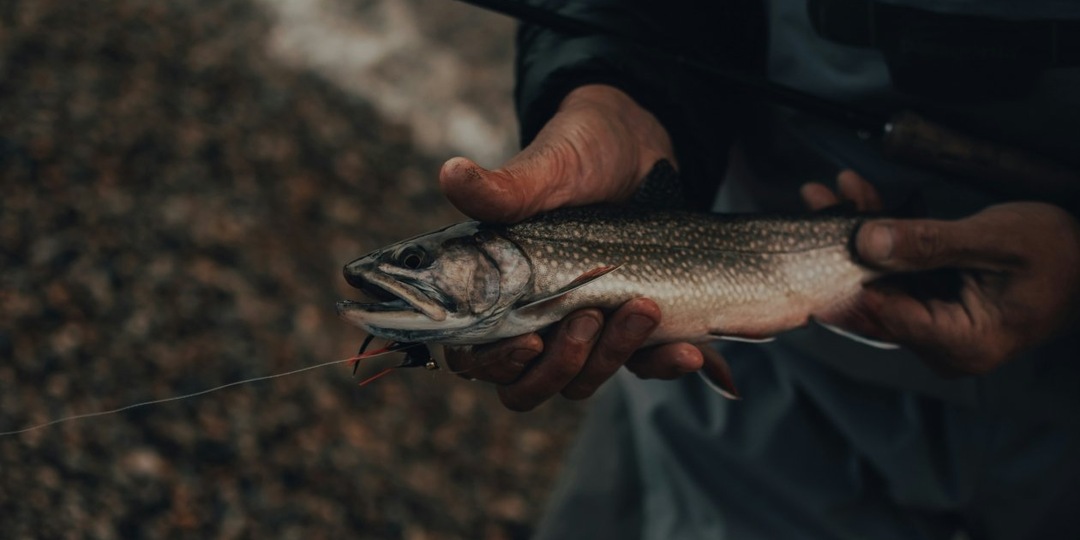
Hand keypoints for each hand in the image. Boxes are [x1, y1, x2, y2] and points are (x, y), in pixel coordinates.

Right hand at [438, 84, 713, 410]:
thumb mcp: (545, 171)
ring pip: (584, 380)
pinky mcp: (630, 328)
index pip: (477, 357)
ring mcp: (583, 327)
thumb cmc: (578, 153)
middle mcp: (534, 318)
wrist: (639, 143)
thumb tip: (450, 174)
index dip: (498, 363)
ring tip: (643, 307)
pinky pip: (644, 367)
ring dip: (613, 356)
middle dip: (562, 364)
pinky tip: (691, 352)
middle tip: (588, 316)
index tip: (530, 338)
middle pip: (530, 385)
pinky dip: (666, 365)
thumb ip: (501, 189)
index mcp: (496, 291)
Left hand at [803, 171, 1079, 374]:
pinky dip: (878, 237)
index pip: (886, 315)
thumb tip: (867, 241)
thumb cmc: (1058, 254)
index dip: (846, 276)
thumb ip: (931, 243)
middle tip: (815, 203)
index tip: (822, 234)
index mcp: (962, 344)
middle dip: (843, 248)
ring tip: (828, 194)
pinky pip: (894, 273)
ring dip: (855, 236)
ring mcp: (934, 327)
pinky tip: (858, 199)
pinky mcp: (932, 306)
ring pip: (878, 282)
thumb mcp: (996, 240)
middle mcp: (941, 345)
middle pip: (874, 299)